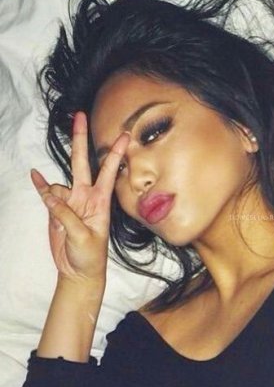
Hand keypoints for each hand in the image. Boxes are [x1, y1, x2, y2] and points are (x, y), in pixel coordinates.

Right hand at [31, 111, 129, 284]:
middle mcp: (86, 197)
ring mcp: (71, 201)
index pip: (108, 172)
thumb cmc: (90, 256)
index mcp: (101, 202)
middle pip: (82, 162)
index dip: (115, 153)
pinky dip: (40, 185)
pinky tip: (34, 176)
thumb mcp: (82, 237)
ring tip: (61, 221)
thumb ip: (65, 214)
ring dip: (52, 193)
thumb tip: (50, 194)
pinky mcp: (56, 209)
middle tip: (80, 115)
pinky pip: (46, 192)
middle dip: (80, 139)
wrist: (79, 271)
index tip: (125, 135)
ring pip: (58, 184)